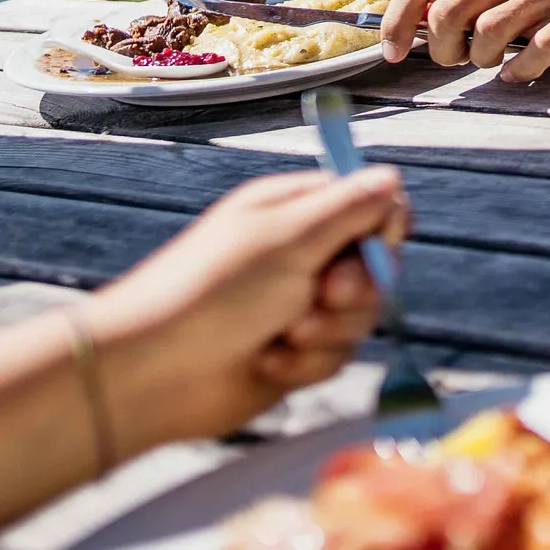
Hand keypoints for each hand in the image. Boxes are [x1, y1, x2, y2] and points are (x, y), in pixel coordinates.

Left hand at [82, 166, 407, 454]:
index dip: (383, 225)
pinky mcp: (295, 354)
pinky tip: (267, 362)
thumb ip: (349, 207)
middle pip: (375, 266)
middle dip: (356, 288)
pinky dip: (307, 363)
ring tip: (283, 334)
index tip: (379, 242)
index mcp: (293, 212)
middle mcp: (299, 255)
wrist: (155, 374)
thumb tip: (393, 176)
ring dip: (328, 331)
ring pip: (360, 317)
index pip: (368, 203)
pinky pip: (337, 356)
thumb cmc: (212, 291)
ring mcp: (297, 306)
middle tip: (322, 294)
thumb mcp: (288, 237)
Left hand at [379, 0, 549, 79]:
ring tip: (494, 60)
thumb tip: (402, 30)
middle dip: (443, 49)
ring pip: (488, 33)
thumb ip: (448, 1)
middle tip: (458, 60)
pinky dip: (521, 69)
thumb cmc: (533, 2)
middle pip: (448, 13)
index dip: (397, 19)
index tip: (394, 52)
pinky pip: (536, 50)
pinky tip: (517, 71)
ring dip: (483, 58)